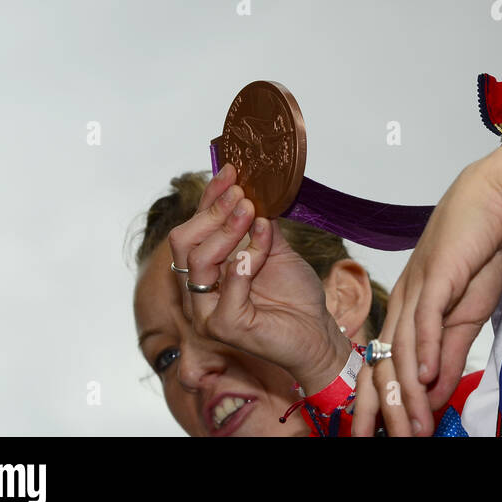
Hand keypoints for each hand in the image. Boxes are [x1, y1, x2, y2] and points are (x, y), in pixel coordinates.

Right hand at [168, 163, 350, 393]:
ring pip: (199, 262)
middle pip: (184, 242)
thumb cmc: (296, 295)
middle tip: (242, 194)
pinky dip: (244, 264)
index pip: (195, 227)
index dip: (210, 197)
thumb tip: (253, 187)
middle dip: (213, 212)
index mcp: (207, 269)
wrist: (317, 331)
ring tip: (252, 214)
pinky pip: (226, 289)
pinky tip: (261, 250)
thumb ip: (260, 223)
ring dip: (227, 232)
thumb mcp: (276, 248)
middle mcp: (199, 290)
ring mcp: (207, 311)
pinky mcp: (224, 327)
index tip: (231, 170)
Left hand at [351, 145, 501, 436]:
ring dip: (406, 394)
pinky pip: (425, 318)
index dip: (378, 404)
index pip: (383, 366)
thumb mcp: (467, 315)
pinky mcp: (437, 274)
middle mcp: (402, 303)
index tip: (382, 437)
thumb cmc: (479, 252)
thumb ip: (449, 355)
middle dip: (384, 410)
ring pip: (402, 349)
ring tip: (411, 428)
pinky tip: (423, 376)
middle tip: (389, 444)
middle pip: (383, 364)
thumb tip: (433, 395)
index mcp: (406, 313)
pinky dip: (424, 349)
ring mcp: (416, 288)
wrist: (491, 202)